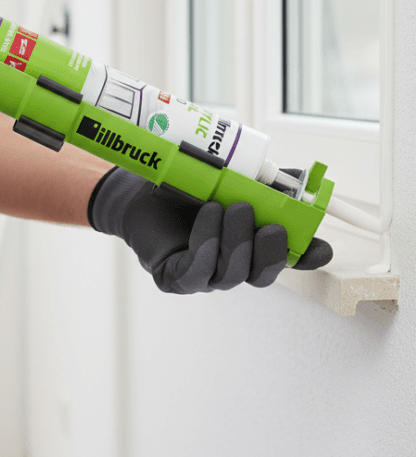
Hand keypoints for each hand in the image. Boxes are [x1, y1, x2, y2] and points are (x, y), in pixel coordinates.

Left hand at [89, 168, 332, 293]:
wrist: (139, 192)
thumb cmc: (186, 187)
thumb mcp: (230, 178)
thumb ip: (264, 180)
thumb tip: (301, 178)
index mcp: (251, 245)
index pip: (287, 259)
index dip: (306, 256)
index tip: (318, 246)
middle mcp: (232, 265)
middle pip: (261, 274)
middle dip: (270, 253)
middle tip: (270, 225)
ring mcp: (205, 276)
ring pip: (231, 273)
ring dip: (236, 240)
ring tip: (231, 206)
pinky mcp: (177, 278)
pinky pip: (198, 271)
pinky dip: (207, 243)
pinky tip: (209, 216)